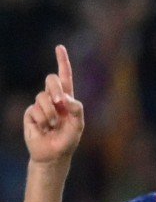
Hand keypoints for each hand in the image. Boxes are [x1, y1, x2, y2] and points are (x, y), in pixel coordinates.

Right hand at [23, 46, 83, 164]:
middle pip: (51, 80)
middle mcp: (53, 98)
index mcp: (67, 99)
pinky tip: (43, 128)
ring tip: (52, 125)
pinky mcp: (30, 113)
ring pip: (43, 97)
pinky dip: (42, 121)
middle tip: (60, 102)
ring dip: (50, 113)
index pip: (65, 76)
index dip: (62, 61)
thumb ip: (77, 110)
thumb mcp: (78, 126)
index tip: (59, 47)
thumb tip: (66, 98)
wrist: (53, 154)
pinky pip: (35, 110)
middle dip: (56, 88)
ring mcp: (40, 105)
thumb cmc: (68, 139)